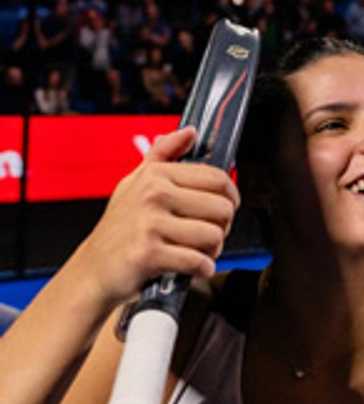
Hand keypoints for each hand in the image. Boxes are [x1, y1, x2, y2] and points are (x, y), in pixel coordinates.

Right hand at [72, 127, 239, 308]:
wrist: (93, 270)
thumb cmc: (120, 230)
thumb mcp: (136, 185)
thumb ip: (163, 156)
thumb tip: (190, 132)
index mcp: (155, 175)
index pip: (218, 179)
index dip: (230, 198)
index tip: (224, 210)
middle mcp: (153, 194)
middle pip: (223, 209)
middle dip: (222, 228)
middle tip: (206, 237)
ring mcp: (150, 223)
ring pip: (214, 236)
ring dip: (212, 251)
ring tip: (195, 252)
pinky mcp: (149, 254)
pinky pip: (199, 262)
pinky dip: (201, 270)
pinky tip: (189, 269)